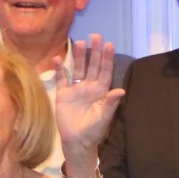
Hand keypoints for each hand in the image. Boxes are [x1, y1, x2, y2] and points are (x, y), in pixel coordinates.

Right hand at [53, 37, 124, 166]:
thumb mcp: (103, 118)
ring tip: (79, 42)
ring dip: (78, 56)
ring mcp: (76, 89)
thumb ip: (111, 104)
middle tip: (95, 36)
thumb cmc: (93, 131)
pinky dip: (60, 69)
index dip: (107, 58)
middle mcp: (89, 87)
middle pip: (92, 66)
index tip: (109, 44)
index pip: (105, 71)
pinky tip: (57, 58)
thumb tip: (121, 91)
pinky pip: (62, 79)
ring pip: (78, 69)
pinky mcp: (63, 94)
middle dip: (94, 52)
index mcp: (101, 92)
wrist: (76, 142)